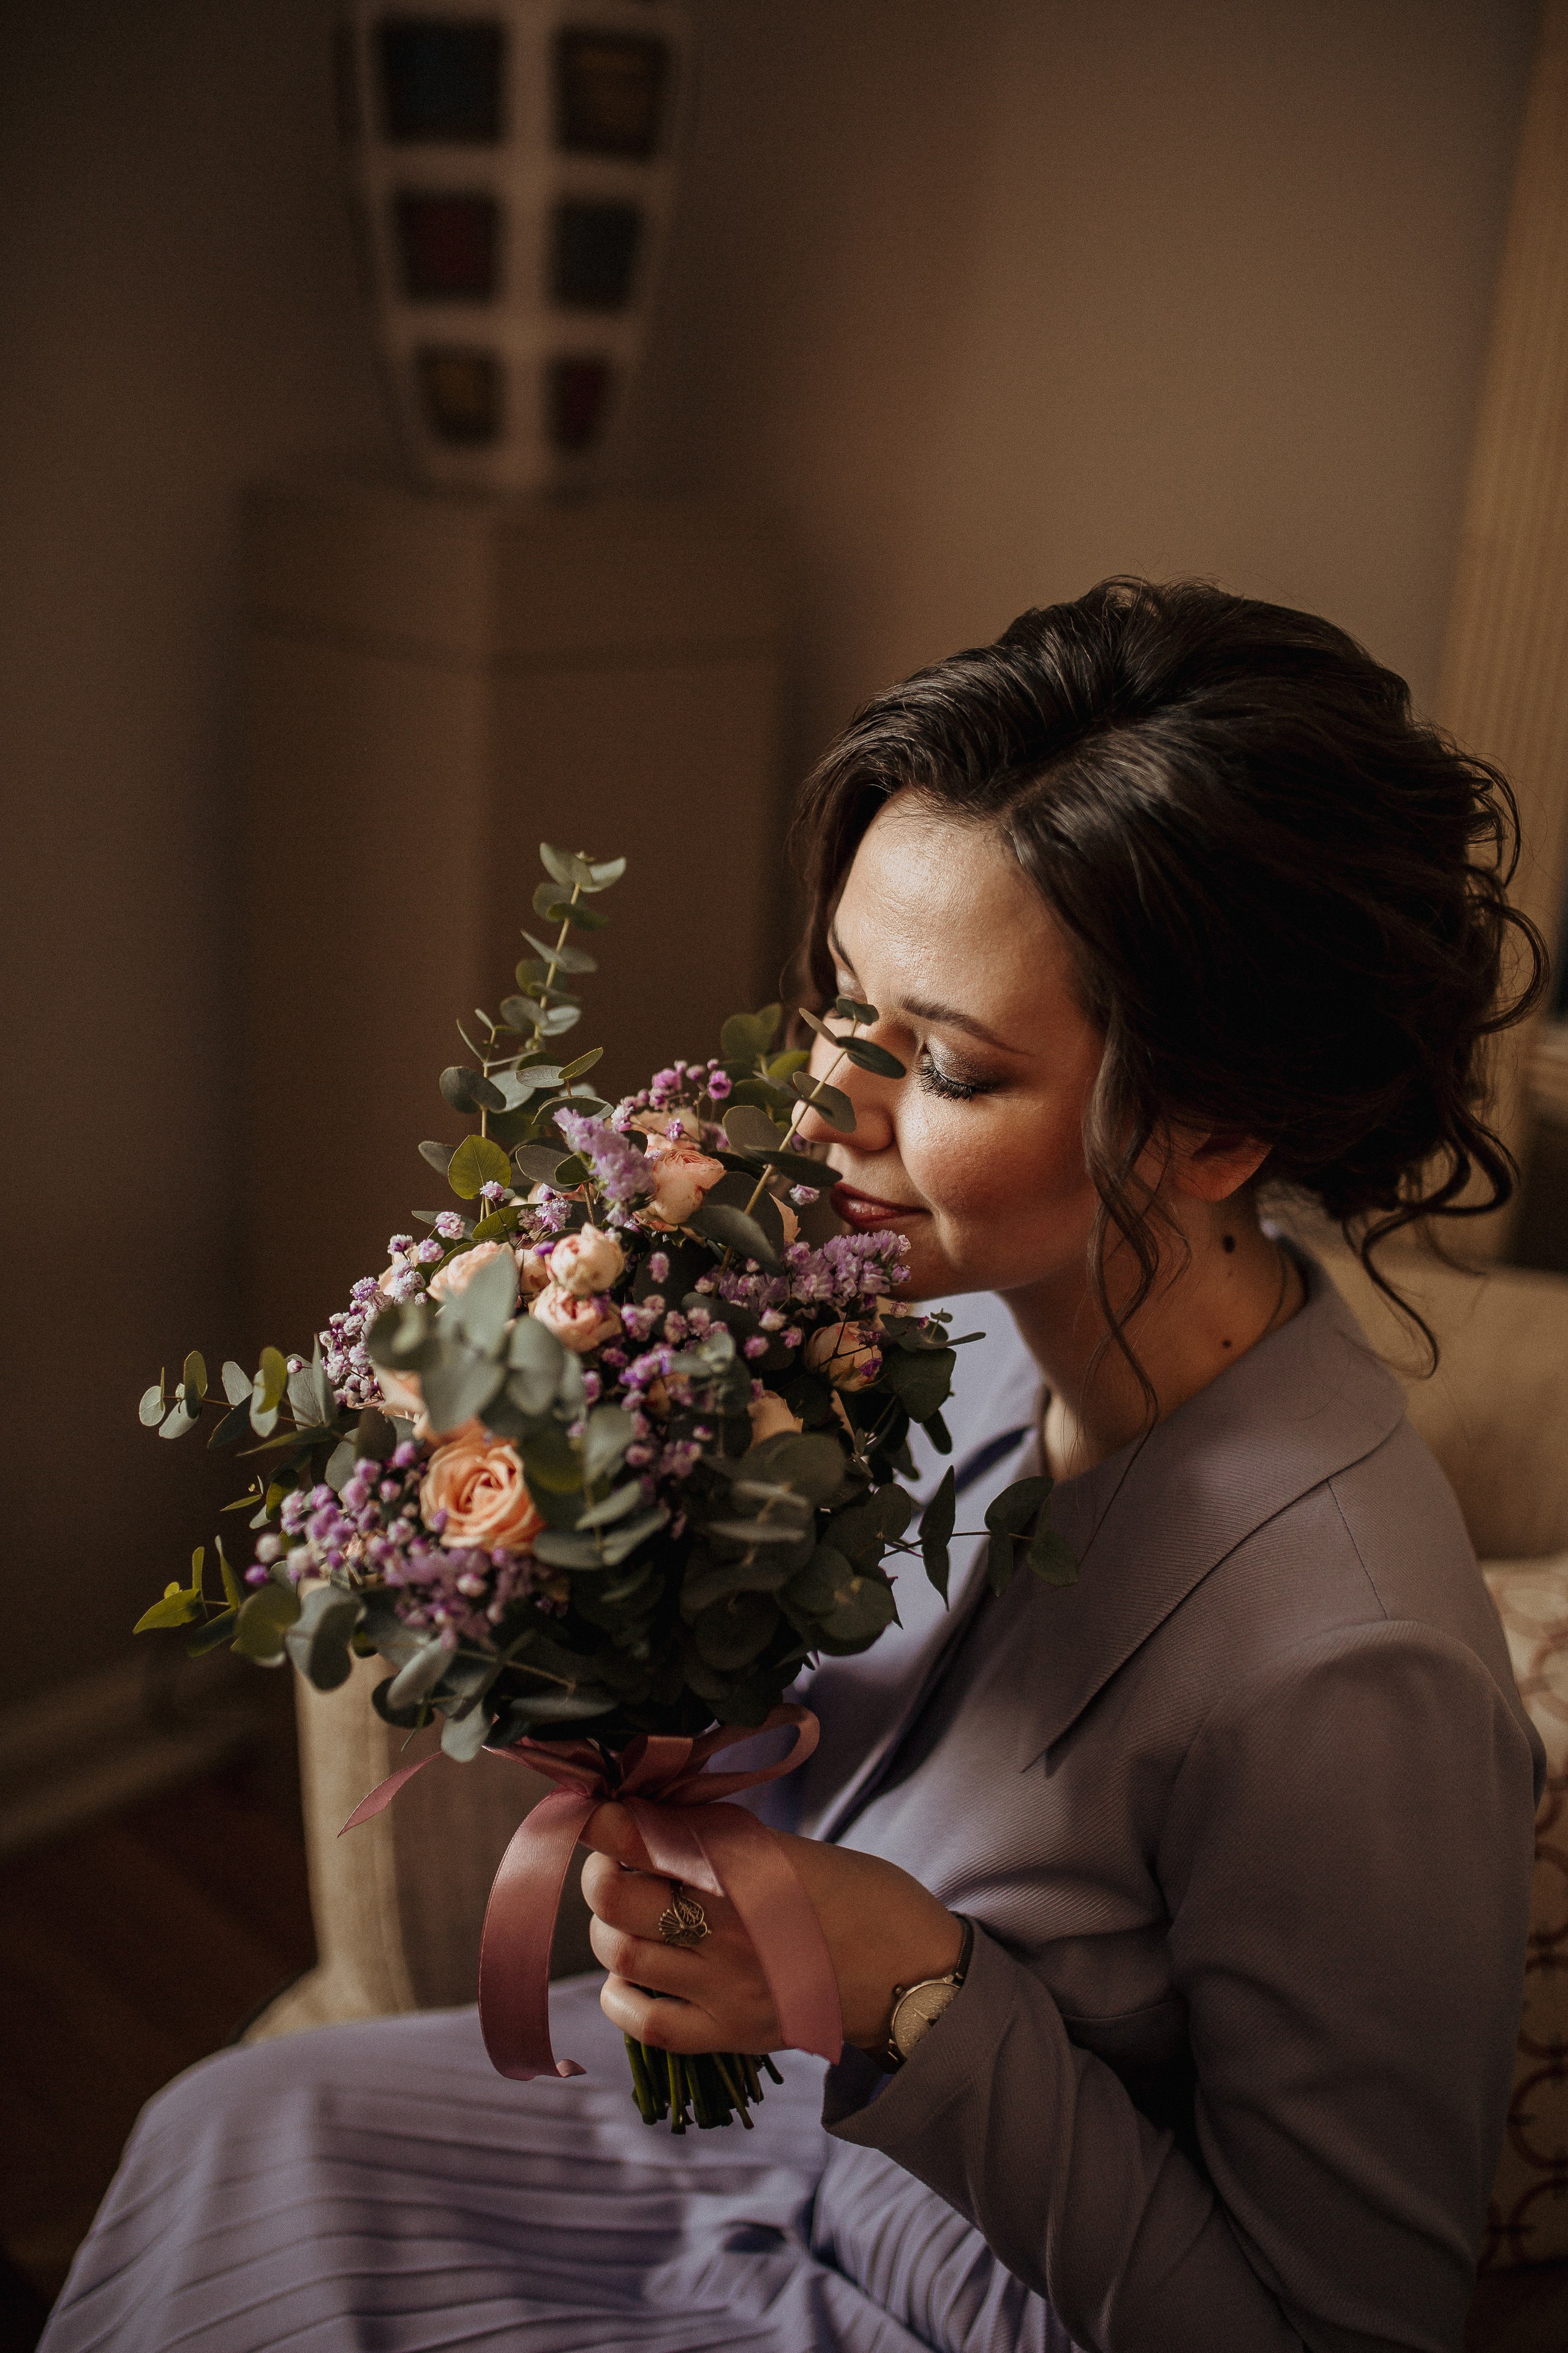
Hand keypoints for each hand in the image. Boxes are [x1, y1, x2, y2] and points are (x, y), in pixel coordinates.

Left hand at [580, 1802, 963, 2054]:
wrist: (910, 1973)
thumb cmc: (856, 1895)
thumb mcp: (790, 1848)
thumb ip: (719, 1838)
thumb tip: (649, 1816)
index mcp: (745, 1870)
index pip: (643, 1838)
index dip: (603, 1820)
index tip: (595, 1808)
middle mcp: (725, 1928)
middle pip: (615, 1898)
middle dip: (600, 1873)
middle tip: (617, 1862)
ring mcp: (723, 1987)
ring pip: (620, 1955)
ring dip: (609, 1928)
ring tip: (633, 1916)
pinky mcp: (728, 2035)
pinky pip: (644, 2023)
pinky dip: (620, 1996)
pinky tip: (632, 1975)